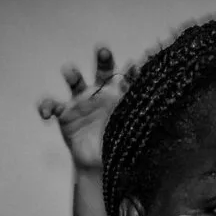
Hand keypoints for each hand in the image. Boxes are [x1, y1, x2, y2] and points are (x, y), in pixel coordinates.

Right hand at [38, 48, 137, 170]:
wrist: (99, 164)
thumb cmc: (118, 144)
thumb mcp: (134, 133)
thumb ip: (147, 121)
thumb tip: (170, 120)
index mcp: (119, 95)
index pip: (127, 77)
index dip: (131, 70)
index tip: (136, 66)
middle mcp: (100, 92)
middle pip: (102, 70)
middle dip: (102, 59)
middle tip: (103, 51)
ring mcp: (81, 101)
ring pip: (75, 81)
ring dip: (72, 74)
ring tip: (70, 72)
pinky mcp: (64, 114)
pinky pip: (51, 106)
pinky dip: (45, 107)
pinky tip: (45, 115)